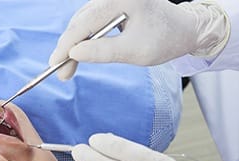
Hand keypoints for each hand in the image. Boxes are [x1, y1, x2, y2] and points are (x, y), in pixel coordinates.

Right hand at [50, 0, 229, 79]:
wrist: (183, 30)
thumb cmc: (164, 40)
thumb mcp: (135, 51)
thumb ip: (103, 52)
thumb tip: (73, 54)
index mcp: (122, 0)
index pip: (84, 23)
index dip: (66, 45)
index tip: (55, 64)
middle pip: (80, 21)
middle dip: (68, 48)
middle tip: (61, 74)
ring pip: (83, 21)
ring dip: (74, 44)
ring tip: (67, 67)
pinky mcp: (112, 5)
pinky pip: (91, 21)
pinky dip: (83, 39)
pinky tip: (79, 53)